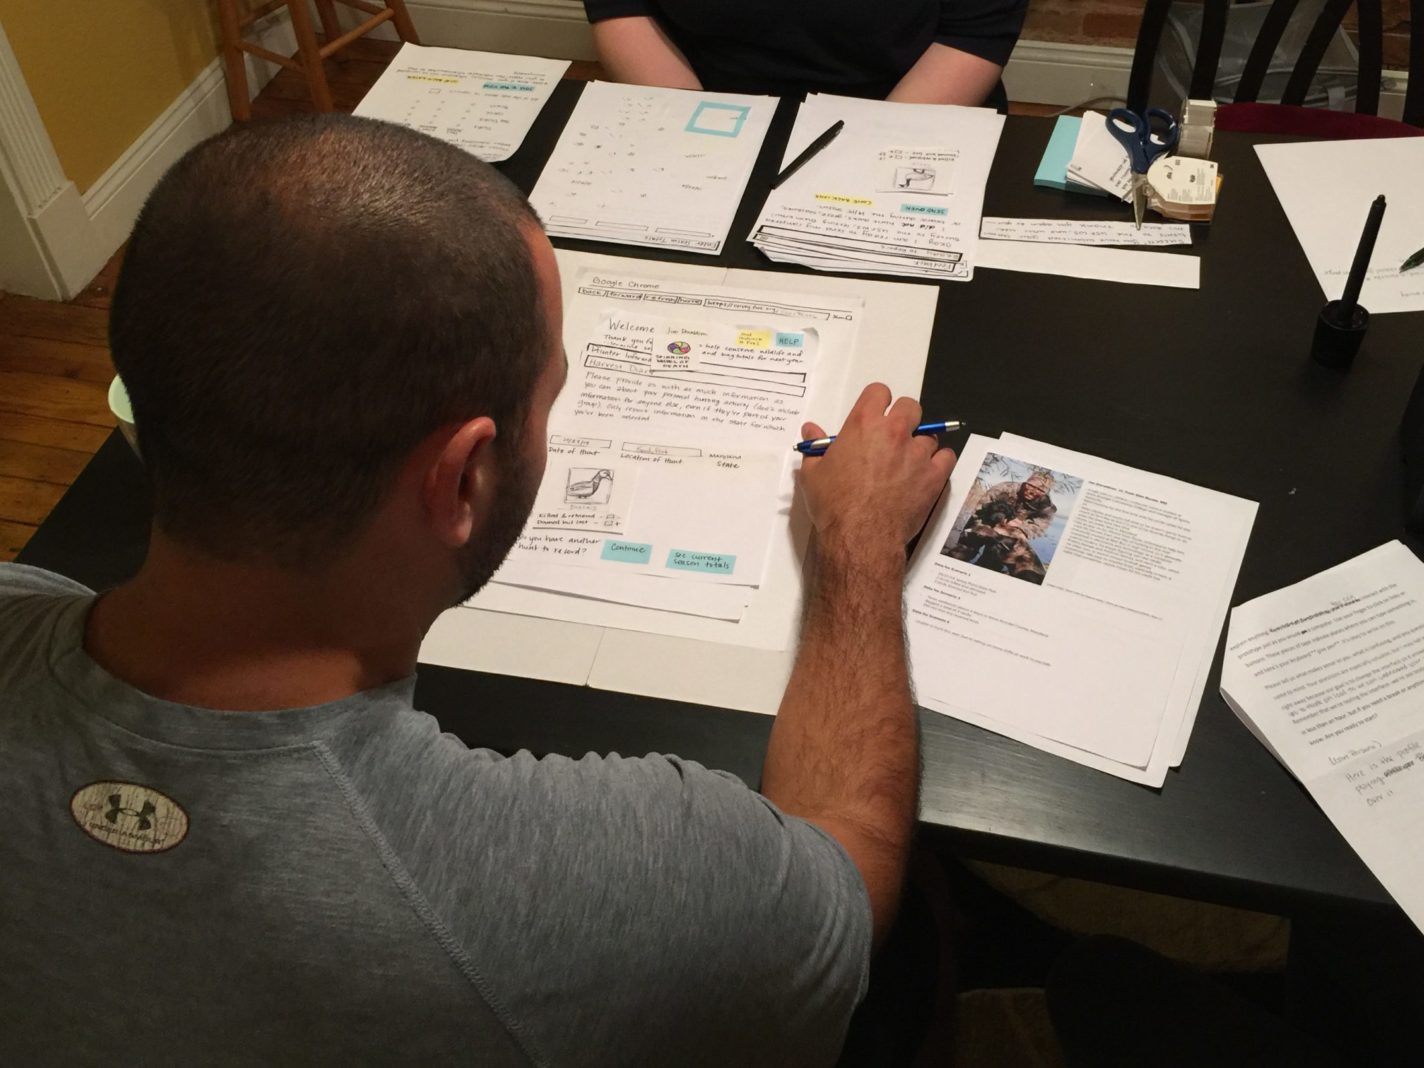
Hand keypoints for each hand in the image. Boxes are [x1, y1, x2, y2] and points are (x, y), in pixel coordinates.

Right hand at [798, 383, 955, 554]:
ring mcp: (917, 452)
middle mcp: (894, 432)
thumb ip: (815, 447)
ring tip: (908, 463)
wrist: (860, 535)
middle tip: (894, 437)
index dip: (878, 401)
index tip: (876, 414)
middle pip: (911, 407)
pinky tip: (926, 473)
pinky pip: (947, 457)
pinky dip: (939, 462)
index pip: (879, 392)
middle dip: (905, 418)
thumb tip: (810, 430)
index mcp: (863, 424)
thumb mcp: (813, 473)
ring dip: (920, 445)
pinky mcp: (934, 475)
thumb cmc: (834, 504)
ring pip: (930, 435)